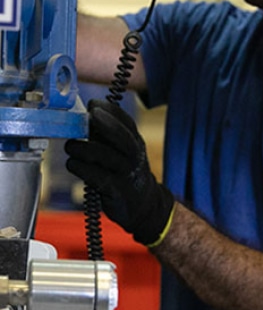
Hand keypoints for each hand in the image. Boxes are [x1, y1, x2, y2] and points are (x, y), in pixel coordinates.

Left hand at [64, 99, 173, 246]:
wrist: (144, 205)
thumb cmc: (125, 174)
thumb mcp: (124, 152)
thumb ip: (107, 136)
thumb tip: (82, 116)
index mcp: (135, 144)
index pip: (127, 123)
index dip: (111, 111)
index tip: (94, 104)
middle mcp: (134, 157)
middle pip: (123, 138)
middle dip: (106, 124)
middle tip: (89, 116)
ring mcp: (127, 175)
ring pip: (105, 156)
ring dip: (83, 148)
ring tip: (71, 147)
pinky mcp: (117, 191)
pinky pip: (96, 176)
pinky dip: (81, 168)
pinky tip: (74, 164)